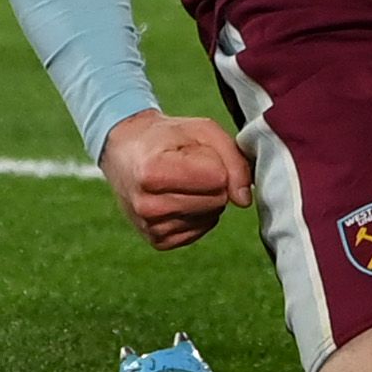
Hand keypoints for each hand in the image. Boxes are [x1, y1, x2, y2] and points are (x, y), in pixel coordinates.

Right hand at [99, 109, 249, 249]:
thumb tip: (244, 200)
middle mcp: (148, 205)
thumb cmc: (167, 138)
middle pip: (217, 200)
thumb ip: (233, 160)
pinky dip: (198, 213)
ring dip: (207, 197)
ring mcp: (151, 226)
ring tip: (181, 180)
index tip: (196, 152)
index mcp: (153, 172)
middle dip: (214, 181)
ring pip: (212, 216)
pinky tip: (178, 197)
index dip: (217, 161)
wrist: (126, 152)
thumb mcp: (203, 131)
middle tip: (189, 165)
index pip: (218, 178)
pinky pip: (201, 229)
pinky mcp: (158, 241)